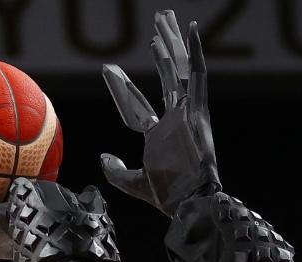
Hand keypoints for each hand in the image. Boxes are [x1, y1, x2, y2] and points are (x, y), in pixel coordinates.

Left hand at [100, 10, 219, 216]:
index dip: (122, 88)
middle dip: (160, 52)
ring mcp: (186, 113)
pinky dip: (195, 52)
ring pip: (179, 69)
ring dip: (172, 44)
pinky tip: (192, 31)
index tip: (109, 69)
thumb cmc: (167, 196)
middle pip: (166, 78)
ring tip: (165, 20)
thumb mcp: (132, 182)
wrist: (188, 202)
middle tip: (154, 28)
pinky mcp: (197, 111)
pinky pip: (197, 75)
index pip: (137, 105)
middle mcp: (175, 119)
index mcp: (160, 134)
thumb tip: (104, 158)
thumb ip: (116, 171)